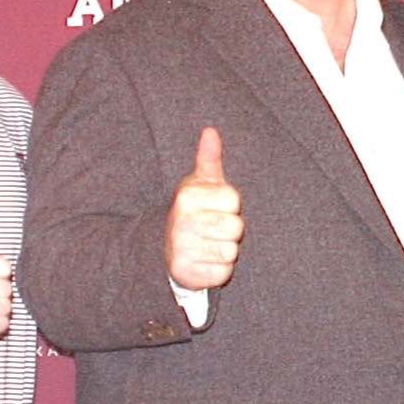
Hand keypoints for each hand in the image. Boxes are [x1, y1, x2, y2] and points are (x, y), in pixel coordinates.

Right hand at [166, 127, 243, 290]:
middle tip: (213, 230)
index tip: (215, 208)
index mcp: (188, 195)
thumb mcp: (200, 184)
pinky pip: (222, 273)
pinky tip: (204, 262)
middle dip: (229, 231)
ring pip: (231, 251)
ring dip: (224, 251)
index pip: (234, 200)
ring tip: (208, 245)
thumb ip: (209, 159)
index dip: (230, 206)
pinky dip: (218, 271)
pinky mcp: (186, 272)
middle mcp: (182, 221)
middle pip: (236, 227)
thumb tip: (211, 131)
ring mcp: (182, 248)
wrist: (167, 249)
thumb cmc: (194, 211)